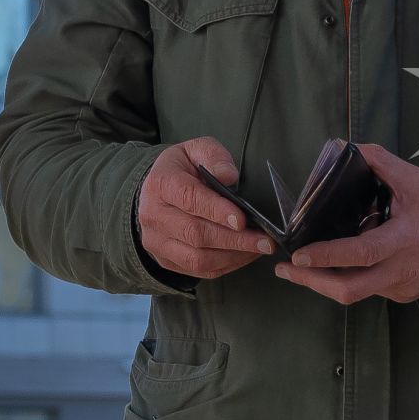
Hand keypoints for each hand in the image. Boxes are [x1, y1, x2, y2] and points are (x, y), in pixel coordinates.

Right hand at [136, 137, 272, 278]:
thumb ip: (214, 156)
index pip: (189, 199)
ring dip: (233, 256)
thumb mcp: (197, 149)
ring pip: (197, 257)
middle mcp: (153, 215)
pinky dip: (226, 266)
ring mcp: (156, 241)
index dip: (217, 211)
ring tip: (260, 248)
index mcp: (161, 183)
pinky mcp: (164, 259)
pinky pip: (197, 270)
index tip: (241, 219)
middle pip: (195, 233)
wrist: (157, 190)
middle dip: (235, 239)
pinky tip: (245, 255)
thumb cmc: (184, 168)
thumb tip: (228, 176)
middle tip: (265, 240)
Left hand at [277, 144, 418, 304]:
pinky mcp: (402, 295)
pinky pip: (370, 290)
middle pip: (350, 290)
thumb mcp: (416, 181)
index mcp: (404, 240)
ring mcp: (401, 287)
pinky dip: (350, 279)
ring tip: (301, 269)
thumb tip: (347, 147)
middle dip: (312, 283)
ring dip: (325, 282)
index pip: (361, 253)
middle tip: (285, 269)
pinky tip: (339, 267)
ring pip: (356, 293)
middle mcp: (401, 270)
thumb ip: (381, 163)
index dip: (328, 256)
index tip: (300, 256)